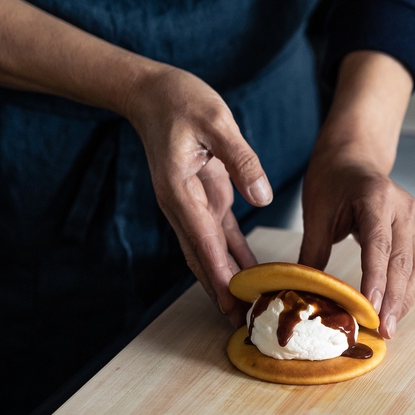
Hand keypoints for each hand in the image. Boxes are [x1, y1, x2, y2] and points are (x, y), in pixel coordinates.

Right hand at [0, 0, 270, 320]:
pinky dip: (232, 257)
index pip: (202, 238)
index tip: (232, 299)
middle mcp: (181, 205)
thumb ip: (240, 158)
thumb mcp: (216, 120)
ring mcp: (190, 204)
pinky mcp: (203, 198)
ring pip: (208, 252)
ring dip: (225, 280)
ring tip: (244, 309)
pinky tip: (250, 275)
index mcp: (180, 190)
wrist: (153, 92)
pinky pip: (219, 235)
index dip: (218, 271)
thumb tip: (261, 196)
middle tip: (238, 322)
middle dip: (219, 290)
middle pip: (201, 257)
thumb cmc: (181, 100)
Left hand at [298, 50, 414, 338]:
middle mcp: (402, 209)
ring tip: (389, 328)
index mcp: (375, 197)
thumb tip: (304, 291)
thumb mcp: (316, 211)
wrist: (355, 154)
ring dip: (404, 300)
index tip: (372, 309)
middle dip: (394, 300)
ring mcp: (412, 220)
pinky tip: (396, 309)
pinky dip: (408, 290)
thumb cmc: (332, 178)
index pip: (378, 246)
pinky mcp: (414, 231)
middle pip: (401, 262)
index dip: (376, 281)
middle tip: (384, 331)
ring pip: (414, 267)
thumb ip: (312, 251)